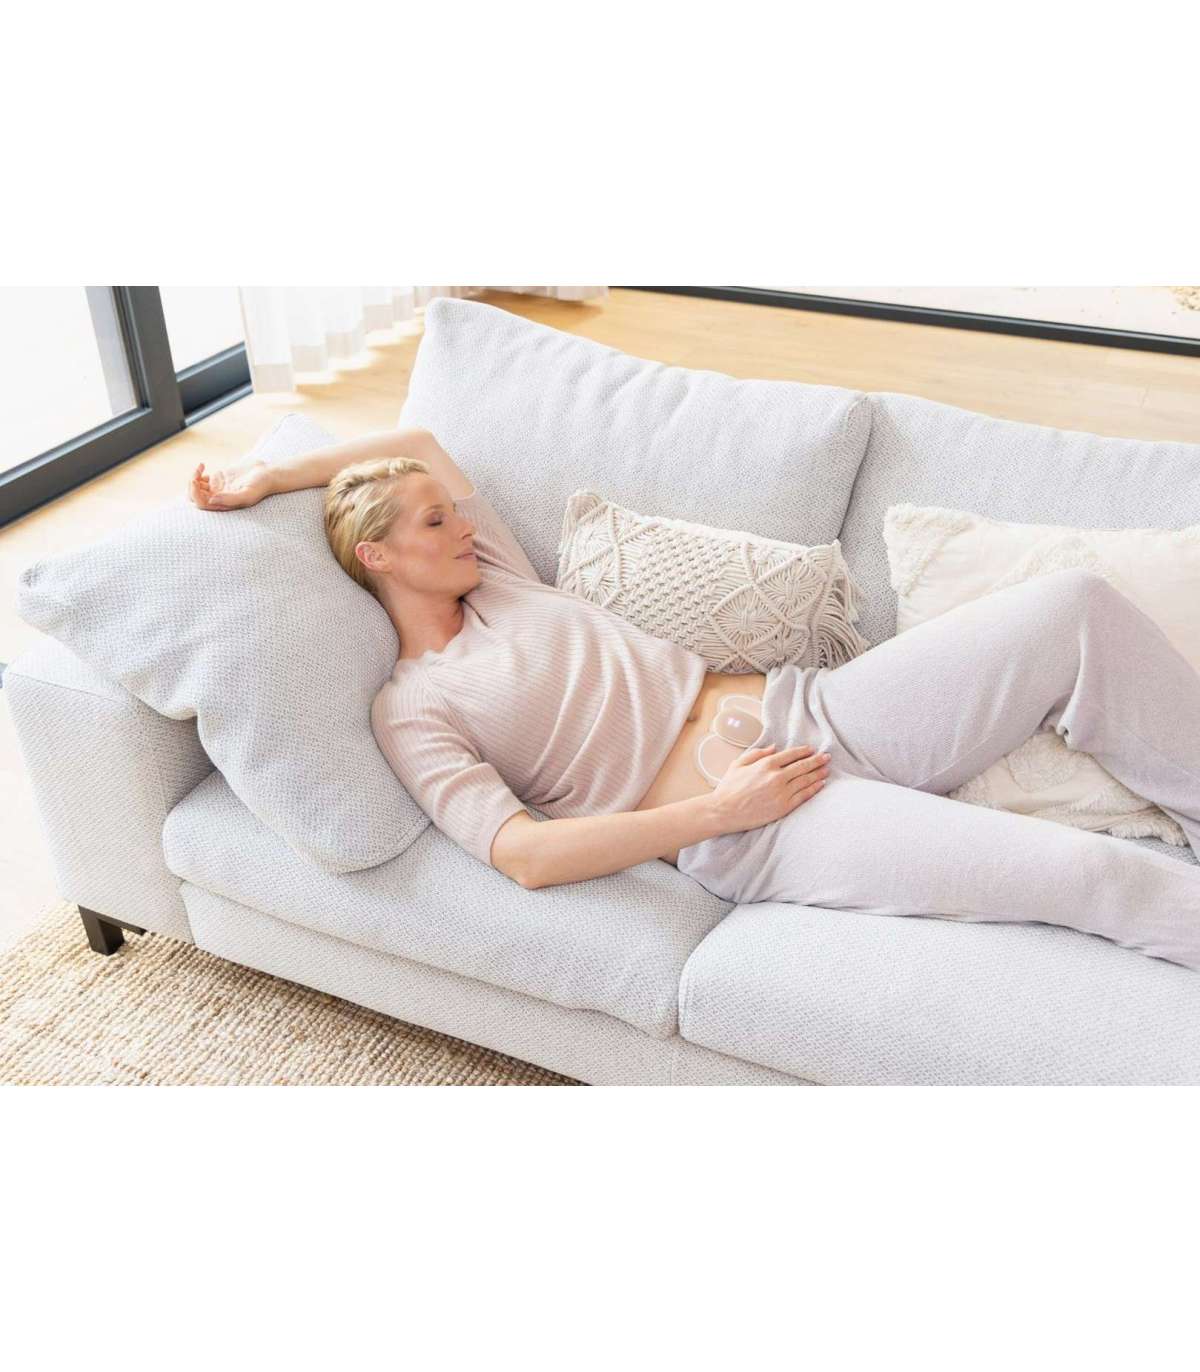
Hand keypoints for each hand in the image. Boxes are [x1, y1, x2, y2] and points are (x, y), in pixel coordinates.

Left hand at [188, 459, 276, 510]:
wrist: (267, 474)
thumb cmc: (260, 486)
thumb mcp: (248, 494)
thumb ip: (230, 499)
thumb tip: (211, 500)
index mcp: (223, 505)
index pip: (202, 504)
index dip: (195, 494)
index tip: (195, 481)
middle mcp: (218, 499)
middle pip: (195, 497)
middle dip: (191, 486)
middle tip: (195, 474)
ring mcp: (217, 488)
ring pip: (196, 488)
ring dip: (193, 478)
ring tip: (198, 468)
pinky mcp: (218, 478)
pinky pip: (201, 479)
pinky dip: (197, 472)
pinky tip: (202, 466)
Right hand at [710, 744, 830, 835]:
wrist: (724, 811)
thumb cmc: (729, 788)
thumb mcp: (738, 764)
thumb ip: (757, 753)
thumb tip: (774, 747)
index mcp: (766, 764)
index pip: (791, 754)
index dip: (803, 751)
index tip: (811, 750)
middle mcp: (776, 777)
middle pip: (802, 766)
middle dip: (816, 760)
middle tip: (827, 757)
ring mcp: (781, 792)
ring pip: (805, 780)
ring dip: (818, 774)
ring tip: (826, 769)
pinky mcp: (784, 807)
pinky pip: (803, 796)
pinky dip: (813, 789)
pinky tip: (820, 784)